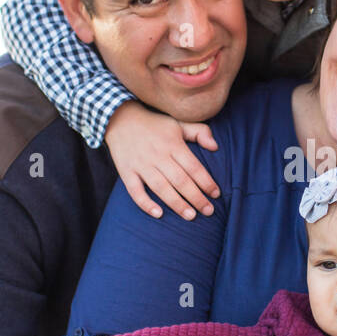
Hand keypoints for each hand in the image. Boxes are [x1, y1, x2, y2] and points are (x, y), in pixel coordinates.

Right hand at [104, 100, 220, 219]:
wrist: (120, 119)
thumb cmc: (154, 124)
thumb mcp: (178, 123)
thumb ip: (199, 132)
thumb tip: (216, 147)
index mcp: (173, 144)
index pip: (193, 166)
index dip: (206, 181)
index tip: (216, 194)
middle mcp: (158, 155)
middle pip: (180, 180)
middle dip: (196, 197)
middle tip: (209, 211)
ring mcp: (141, 165)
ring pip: (161, 187)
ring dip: (176, 203)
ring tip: (190, 216)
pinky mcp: (126, 172)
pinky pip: (135, 191)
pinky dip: (145, 203)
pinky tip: (158, 214)